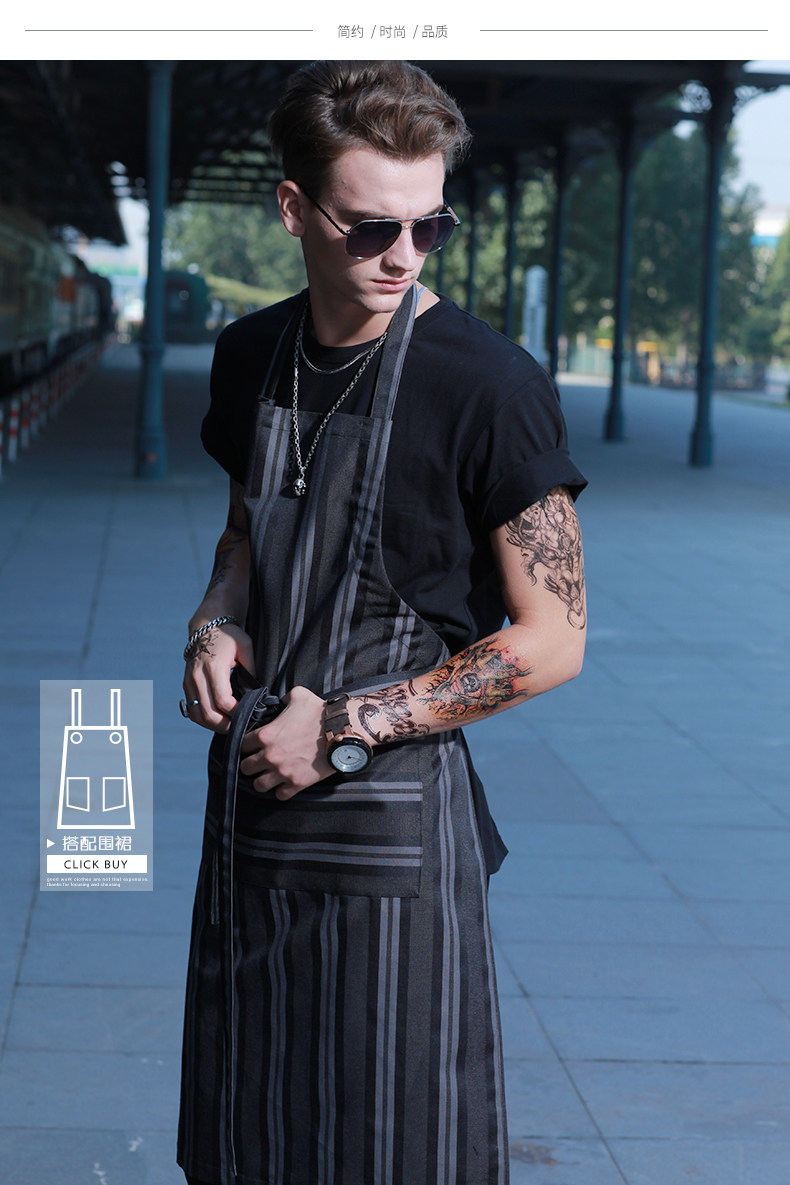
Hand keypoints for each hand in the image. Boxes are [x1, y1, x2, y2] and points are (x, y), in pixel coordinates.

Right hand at [182, 623, 255, 732]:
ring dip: (213, 726)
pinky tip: (218, 720)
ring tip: (230, 727)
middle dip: (225, 725)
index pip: (222, 700)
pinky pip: (191, 710)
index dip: (236, 713)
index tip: (248, 715)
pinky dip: (204, 719)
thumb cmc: (229, 636)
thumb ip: (251, 669)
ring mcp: (189, 681)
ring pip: (196, 715)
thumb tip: (256, 693)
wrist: (207, 627)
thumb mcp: (246, 647)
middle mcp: (197, 676)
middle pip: (207, 713)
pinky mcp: (186, 685)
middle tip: (240, 728)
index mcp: (213, 667)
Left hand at [239, 685, 332, 799]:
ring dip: (262, 780)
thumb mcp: (298, 695)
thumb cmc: (320, 712)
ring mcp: (283, 772)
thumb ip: (282, 699)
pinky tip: (285, 783)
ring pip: (258, 785)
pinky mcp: (297, 783)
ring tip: (269, 775)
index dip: (246, 744)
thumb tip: (279, 702)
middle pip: (245, 768)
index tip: (252, 745)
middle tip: (259, 761)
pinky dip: (281, 791)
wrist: (342, 731)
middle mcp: (270, 755)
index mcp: (266, 735)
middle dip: (250, 763)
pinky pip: (280, 795)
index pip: (240, 744)